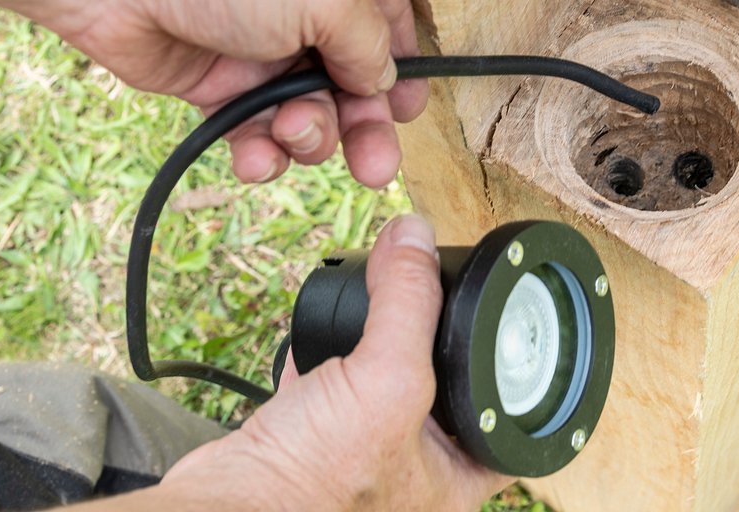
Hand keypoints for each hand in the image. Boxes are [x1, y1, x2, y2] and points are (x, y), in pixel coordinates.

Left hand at [0, 0, 427, 187]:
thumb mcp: (324, 0)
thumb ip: (368, 43)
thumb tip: (383, 80)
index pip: (387, 30)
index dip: (402, 72)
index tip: (408, 109)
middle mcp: (302, 20)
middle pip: (352, 85)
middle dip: (364, 129)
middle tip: (375, 167)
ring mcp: (262, 55)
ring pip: (308, 117)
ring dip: (308, 139)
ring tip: (292, 134)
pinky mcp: (221, 90)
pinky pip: (256, 135)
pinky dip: (260, 155)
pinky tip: (254, 158)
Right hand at [68, 215, 511, 510]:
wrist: (226, 506)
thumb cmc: (315, 481)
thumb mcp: (385, 381)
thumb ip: (409, 305)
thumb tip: (417, 236)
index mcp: (454, 477)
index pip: (505, 419)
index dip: (512, 373)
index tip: (506, 329)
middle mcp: (414, 473)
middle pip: (444, 395)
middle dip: (440, 349)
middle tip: (444, 306)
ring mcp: (362, 458)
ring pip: (383, 389)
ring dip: (380, 349)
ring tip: (391, 309)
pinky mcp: (315, 443)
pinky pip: (331, 391)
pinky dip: (326, 358)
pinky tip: (324, 331)